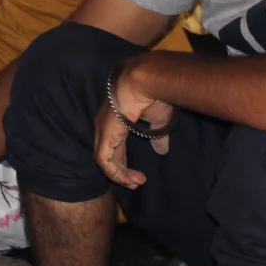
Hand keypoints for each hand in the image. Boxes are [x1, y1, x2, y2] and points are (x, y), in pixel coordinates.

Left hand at [92, 61, 172, 189]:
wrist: (144, 83)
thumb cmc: (152, 96)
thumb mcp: (158, 120)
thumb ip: (157, 136)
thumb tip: (162, 150)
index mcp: (116, 118)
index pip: (115, 144)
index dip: (124, 161)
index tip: (138, 174)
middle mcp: (105, 125)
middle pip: (109, 154)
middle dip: (122, 171)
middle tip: (136, 183)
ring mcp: (103, 131)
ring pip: (105, 161)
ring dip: (121, 175)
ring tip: (137, 183)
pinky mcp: (104, 137)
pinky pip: (104, 162)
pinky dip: (116, 173)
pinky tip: (130, 179)